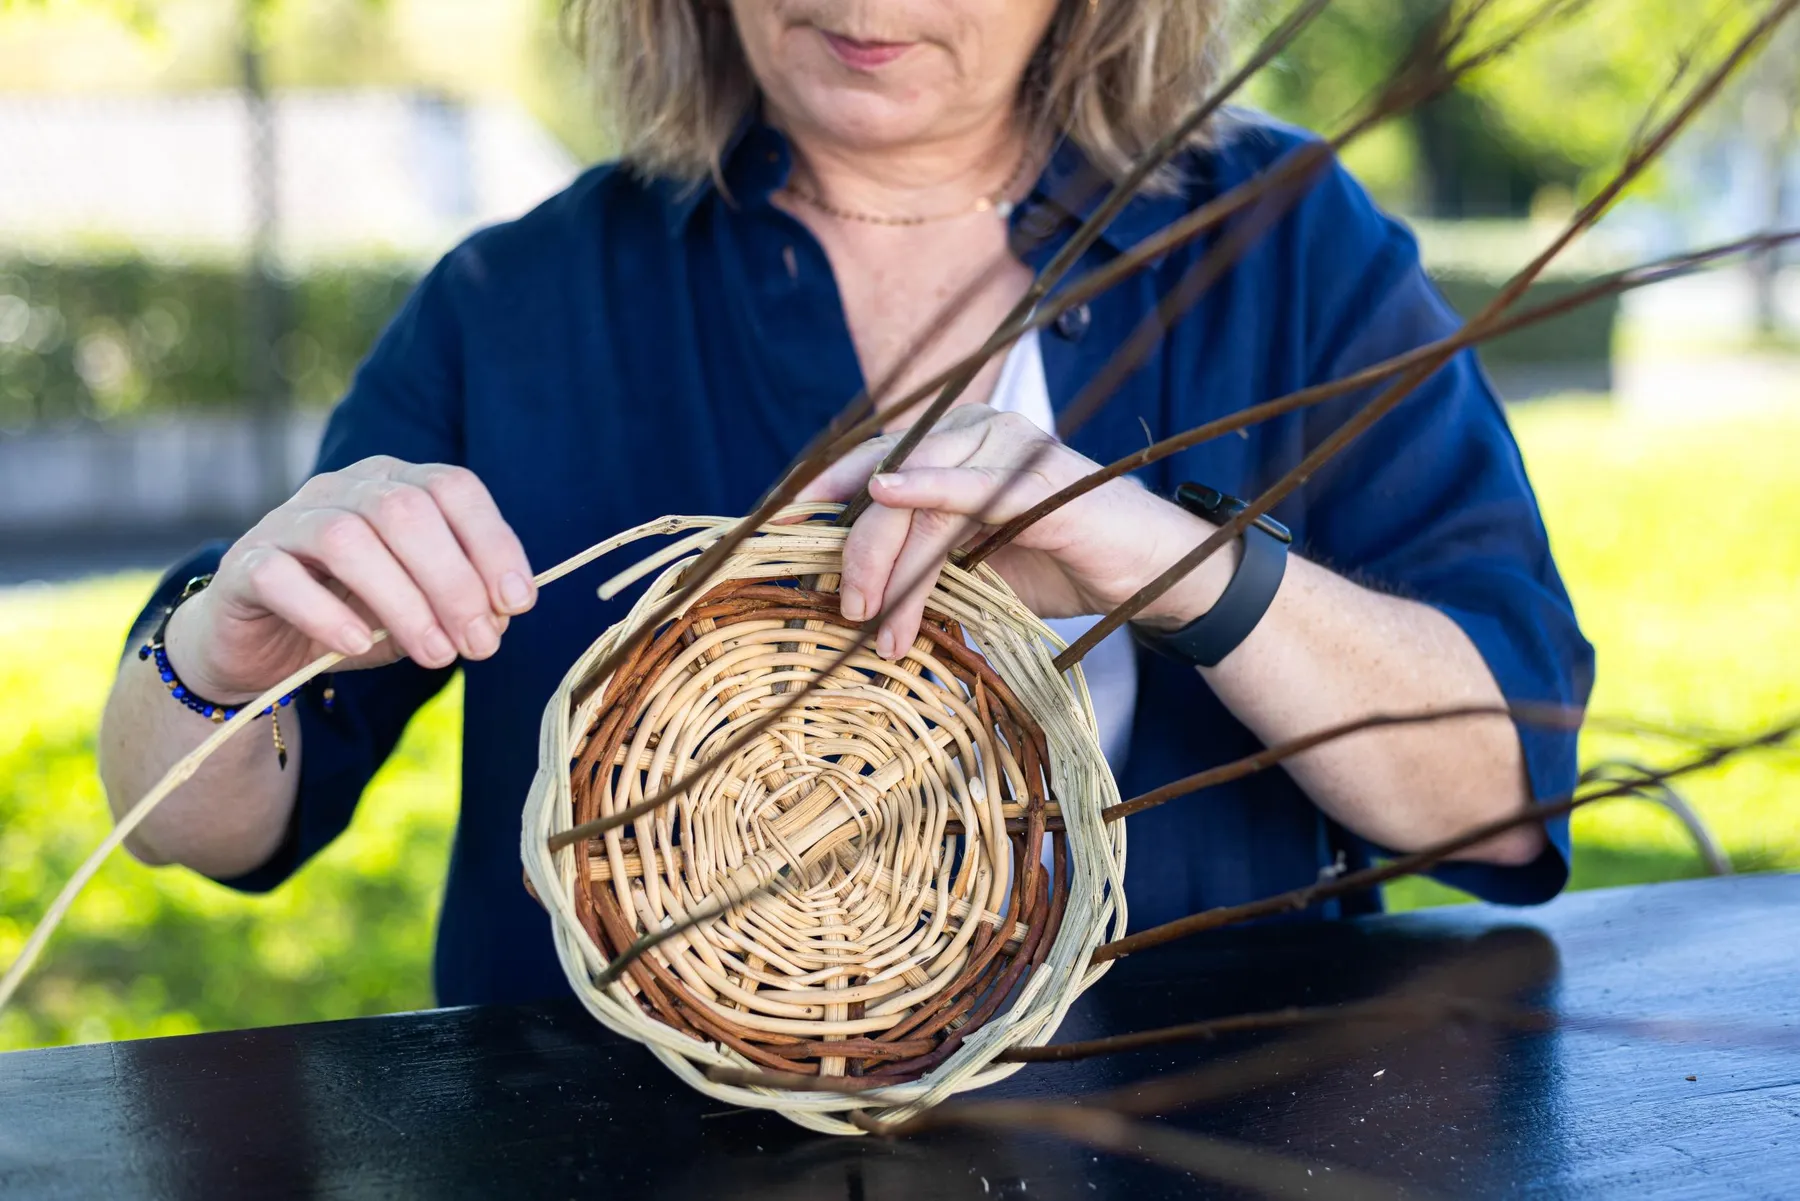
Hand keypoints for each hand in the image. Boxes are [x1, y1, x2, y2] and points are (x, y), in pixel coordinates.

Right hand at [164, 457, 536, 704]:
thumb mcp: (422, 612)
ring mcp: (287, 521)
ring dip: (403, 602)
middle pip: (405, 511)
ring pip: (347, 539)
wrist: (262, 648)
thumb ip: (460, 605)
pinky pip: (281, 577)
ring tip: (435, 655)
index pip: (452, 488)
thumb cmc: (352, 618)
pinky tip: (357, 644)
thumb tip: (499, 614)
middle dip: (453, 581)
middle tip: (479, 644)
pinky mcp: (244, 565)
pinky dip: (325, 612)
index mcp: (393, 484)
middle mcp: (341, 489)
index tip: (517, 602)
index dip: (492, 540)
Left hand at [796, 406, 1230, 657]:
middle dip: (857, 552)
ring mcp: (1010, 447)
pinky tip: (887, 492)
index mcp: (955, 443)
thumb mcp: (971, 565)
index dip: (824, 499)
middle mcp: (977, 430)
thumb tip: (848, 594)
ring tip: (877, 621)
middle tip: (848, 612)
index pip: (872, 466)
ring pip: (919, 496)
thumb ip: (917, 560)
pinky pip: (971, 483)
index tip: (779, 539)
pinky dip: (927, 486)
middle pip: (886, 482)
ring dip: (890, 561)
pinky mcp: (1041, 480)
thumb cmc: (1059, 566)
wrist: (1148, 574)